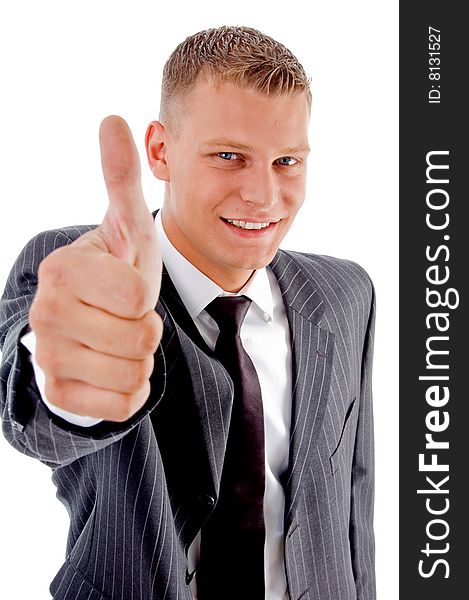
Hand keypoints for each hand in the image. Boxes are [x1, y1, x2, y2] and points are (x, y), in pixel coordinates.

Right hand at [29, 116, 162, 421]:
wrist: (92, 324)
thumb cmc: (116, 274)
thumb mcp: (125, 227)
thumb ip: (121, 179)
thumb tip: (114, 118)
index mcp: (64, 270)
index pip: (138, 297)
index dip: (145, 294)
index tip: (126, 286)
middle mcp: (45, 314)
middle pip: (140, 337)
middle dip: (146, 329)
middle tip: (125, 316)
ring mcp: (48, 357)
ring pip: (133, 372)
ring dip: (140, 357)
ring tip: (119, 339)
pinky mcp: (60, 394)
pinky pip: (123, 404)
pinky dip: (131, 389)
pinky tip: (112, 367)